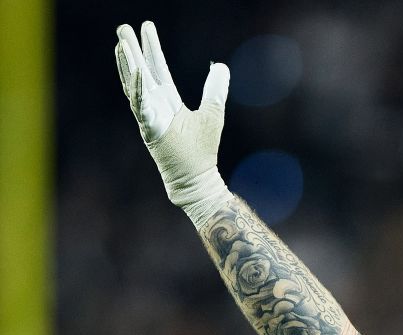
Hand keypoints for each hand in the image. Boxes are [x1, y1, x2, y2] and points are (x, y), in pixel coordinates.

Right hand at [115, 21, 231, 227]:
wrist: (196, 178)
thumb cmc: (202, 149)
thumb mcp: (212, 111)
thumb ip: (215, 88)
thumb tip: (220, 65)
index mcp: (168, 100)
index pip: (157, 68)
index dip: (151, 48)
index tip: (146, 26)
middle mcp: (155, 106)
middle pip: (141, 72)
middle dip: (132, 50)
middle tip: (122, 28)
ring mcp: (149, 117)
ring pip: (135, 86)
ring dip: (128, 65)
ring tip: (121, 44)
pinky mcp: (150, 129)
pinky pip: (141, 106)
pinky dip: (138, 89)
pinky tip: (135, 71)